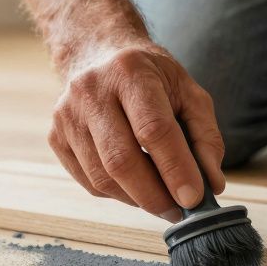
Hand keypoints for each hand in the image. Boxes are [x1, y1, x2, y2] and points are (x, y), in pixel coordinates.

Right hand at [49, 40, 225, 221]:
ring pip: (102, 177)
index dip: (175, 169)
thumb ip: (206, 137)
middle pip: (121, 160)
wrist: (99, 54)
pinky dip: (117, 194)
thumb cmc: (151, 78)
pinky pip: (88, 182)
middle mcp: (91, 90)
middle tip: (178, 211)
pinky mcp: (55, 135)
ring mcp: (67, 114)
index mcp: (130, 71)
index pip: (153, 130)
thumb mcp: (188, 92)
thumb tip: (211, 184)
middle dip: (154, 195)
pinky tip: (135, 187)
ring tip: (161, 200)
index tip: (193, 198)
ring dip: (137, 199)